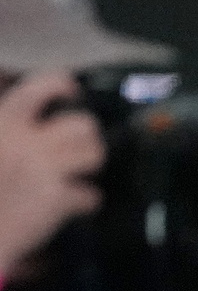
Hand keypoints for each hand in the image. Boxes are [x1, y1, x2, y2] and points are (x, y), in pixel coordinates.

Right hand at [0, 71, 104, 276]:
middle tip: (80, 149)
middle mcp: (25, 140)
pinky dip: (86, 202)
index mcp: (3, 122)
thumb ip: (12, 129)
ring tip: (78, 173)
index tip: (72, 90)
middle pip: (82, 124)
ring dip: (91, 165)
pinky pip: (91, 194)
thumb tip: (35, 113)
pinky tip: (72, 205)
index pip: (38, 89)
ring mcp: (43, 167)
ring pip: (94, 154)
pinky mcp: (56, 197)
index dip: (61, 85)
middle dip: (88, 138)